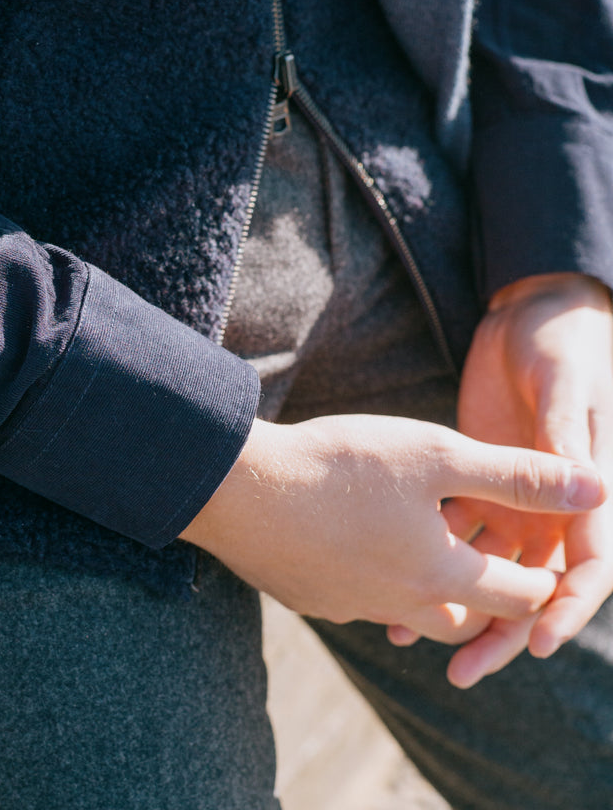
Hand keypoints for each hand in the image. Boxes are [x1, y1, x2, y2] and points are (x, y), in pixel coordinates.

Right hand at [180, 413, 602, 642]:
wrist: (238, 490)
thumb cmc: (340, 465)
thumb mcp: (436, 454)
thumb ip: (516, 474)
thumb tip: (597, 488)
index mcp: (443, 574)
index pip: (522, 595)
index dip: (544, 574)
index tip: (542, 548)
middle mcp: (401, 605)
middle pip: (467, 618)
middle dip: (486, 591)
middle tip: (481, 546)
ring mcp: (349, 607)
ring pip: (409, 612)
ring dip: (426, 586)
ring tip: (416, 541)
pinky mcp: (309, 599)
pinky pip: (357, 599)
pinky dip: (372, 577)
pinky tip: (352, 538)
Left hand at [428, 273, 612, 686]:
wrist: (530, 314)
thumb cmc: (562, 343)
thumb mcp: (563, 385)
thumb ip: (564, 437)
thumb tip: (594, 487)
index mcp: (588, 487)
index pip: (587, 565)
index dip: (564, 607)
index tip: (536, 641)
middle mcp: (552, 503)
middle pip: (532, 582)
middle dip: (502, 627)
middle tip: (463, 668)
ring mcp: (512, 494)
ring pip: (487, 564)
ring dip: (455, 600)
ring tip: (407, 634)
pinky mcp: (474, 478)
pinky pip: (455, 529)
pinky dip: (429, 556)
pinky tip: (390, 581)